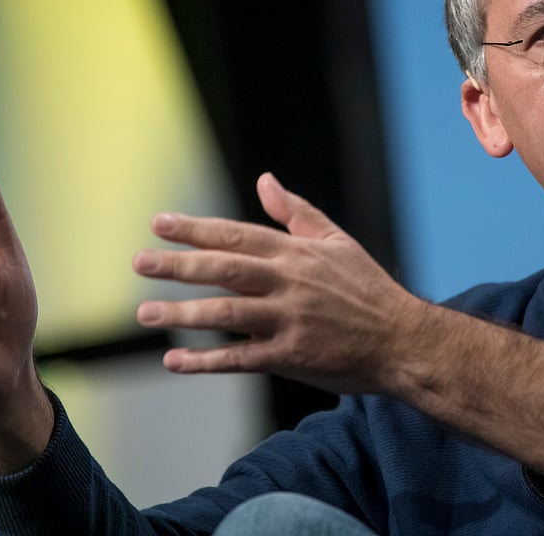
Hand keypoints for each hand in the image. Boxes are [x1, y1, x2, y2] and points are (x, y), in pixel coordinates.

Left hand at [132, 172, 426, 394]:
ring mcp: (289, 320)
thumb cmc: (367, 289)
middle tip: (140, 263)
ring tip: (146, 312)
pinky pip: (240, 358)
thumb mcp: (336, 241)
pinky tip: (176, 362)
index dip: (195, 229)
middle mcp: (288, 282)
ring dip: (182, 314)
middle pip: (223, 269)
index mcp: (296, 252)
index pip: (236, 235)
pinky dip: (206, 361)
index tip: (159, 224)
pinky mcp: (292, 356)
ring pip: (226, 313)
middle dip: (177, 265)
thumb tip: (265, 181)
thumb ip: (296, 212)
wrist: (403, 340)